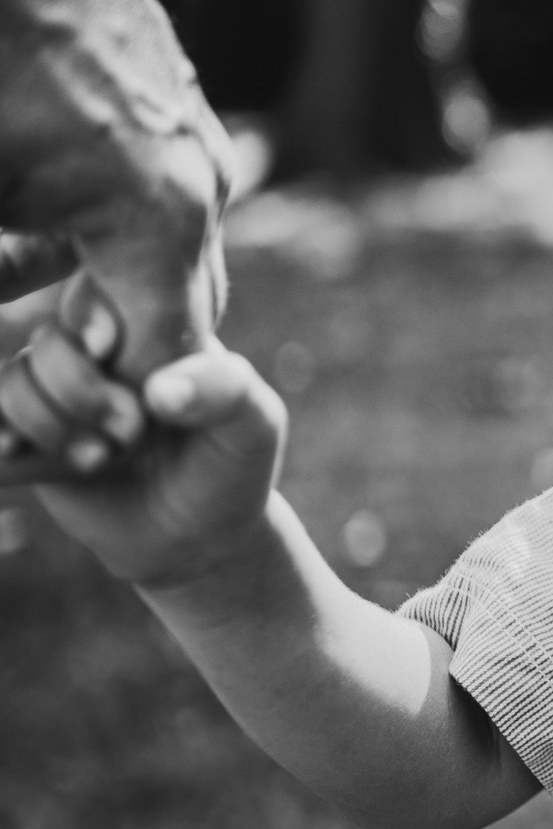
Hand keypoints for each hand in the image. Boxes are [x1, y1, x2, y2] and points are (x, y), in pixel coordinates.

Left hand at [0, 0, 233, 388]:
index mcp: (156, 218)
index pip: (163, 365)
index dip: (111, 417)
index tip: (74, 449)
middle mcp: (200, 190)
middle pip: (176, 322)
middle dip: (115, 372)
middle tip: (50, 407)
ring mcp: (198, 151)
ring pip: (170, 264)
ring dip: (113, 305)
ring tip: (46, 331)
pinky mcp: (179, 121)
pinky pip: (161, 211)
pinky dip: (115, 247)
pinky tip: (45, 239)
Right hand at [0, 288, 282, 587]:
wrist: (196, 534)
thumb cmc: (231, 465)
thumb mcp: (252, 426)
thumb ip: (224, 392)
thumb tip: (160, 390)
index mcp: (148, 331)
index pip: (99, 293)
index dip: (87, 314)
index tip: (105, 345)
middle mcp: (95, 354)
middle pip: (47, 342)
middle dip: (80, 391)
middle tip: (132, 434)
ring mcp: (54, 396)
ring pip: (11, 382)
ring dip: (48, 424)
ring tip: (98, 462)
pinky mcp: (27, 441)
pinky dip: (1, 440)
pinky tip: (18, 455)